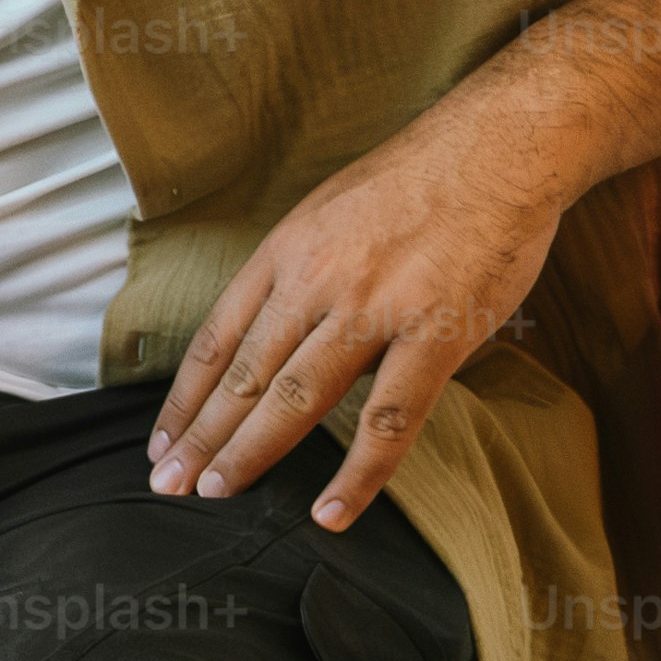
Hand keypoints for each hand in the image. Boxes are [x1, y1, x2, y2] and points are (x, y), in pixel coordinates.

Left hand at [148, 127, 559, 527]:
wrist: (498, 147)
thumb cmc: (418, 180)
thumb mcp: (331, 214)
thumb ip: (302, 277)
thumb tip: (280, 342)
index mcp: (288, 251)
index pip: (218, 336)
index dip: (185, 395)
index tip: (162, 439)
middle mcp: (317, 282)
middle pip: (243, 373)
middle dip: (199, 436)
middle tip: (167, 484)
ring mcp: (374, 310)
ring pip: (295, 398)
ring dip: (250, 452)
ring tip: (218, 494)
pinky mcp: (434, 335)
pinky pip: (389, 421)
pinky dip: (357, 475)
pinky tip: (332, 513)